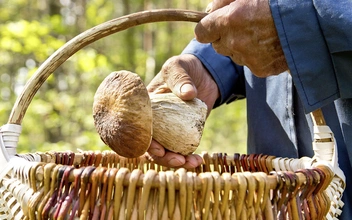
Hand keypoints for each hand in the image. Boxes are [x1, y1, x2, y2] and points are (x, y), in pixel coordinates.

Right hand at [146, 54, 219, 168]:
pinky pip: (182, 148)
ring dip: (176, 161)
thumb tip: (188, 94)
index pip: (139, 128)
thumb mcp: (178, 66)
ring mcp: (169, 129)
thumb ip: (180, 78)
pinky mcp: (184, 132)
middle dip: (163, 157)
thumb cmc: (184, 67)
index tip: (159, 149)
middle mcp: (155, 121)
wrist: (204, 73)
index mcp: (145, 108)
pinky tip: (198, 161)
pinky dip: (189, 157)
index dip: (146, 142)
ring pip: (166, 151)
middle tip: (178, 160)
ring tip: (192, 163)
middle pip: (151, 145)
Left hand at [195, 0, 287, 76]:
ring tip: (262, 35)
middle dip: (226, 38)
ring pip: (235, 56)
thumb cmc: (277, 1)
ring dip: (242, 48)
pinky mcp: (260, 70)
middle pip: (218, 46)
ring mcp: (247, 58)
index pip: (202, 33)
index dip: (208, 29)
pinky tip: (270, 45)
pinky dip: (257, 57)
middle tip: (244, 27)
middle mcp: (234, 43)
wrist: (311, 19)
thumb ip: (222, 1)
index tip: (214, 26)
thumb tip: (209, 11)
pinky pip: (250, 64)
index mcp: (228, 21)